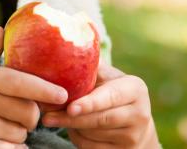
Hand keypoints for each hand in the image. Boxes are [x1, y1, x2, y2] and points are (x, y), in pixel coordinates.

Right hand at [0, 27, 68, 148]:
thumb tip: (2, 28)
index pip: (20, 83)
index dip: (44, 89)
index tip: (62, 94)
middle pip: (28, 111)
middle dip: (32, 113)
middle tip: (22, 111)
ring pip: (22, 132)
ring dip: (19, 131)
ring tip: (1, 124)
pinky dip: (13, 146)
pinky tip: (0, 139)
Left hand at [41, 63, 159, 147]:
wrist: (135, 121)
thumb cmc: (113, 91)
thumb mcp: (108, 77)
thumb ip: (91, 67)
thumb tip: (64, 47)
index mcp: (136, 89)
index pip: (110, 97)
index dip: (90, 103)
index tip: (70, 107)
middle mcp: (140, 113)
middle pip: (100, 119)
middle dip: (71, 118)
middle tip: (47, 116)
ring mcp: (133, 136)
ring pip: (93, 135)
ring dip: (72, 127)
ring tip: (57, 117)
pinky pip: (93, 148)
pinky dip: (78, 139)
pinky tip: (71, 128)